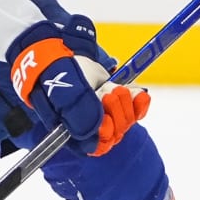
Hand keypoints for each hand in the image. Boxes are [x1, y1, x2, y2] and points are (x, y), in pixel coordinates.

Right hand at [8, 16, 149, 156]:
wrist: (65, 54)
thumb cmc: (59, 74)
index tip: (104, 113)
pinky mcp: (119, 104)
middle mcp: (92, 130)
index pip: (100, 145)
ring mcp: (107, 116)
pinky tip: (137, 93)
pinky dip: (140, 101)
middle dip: (115, 109)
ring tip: (109, 86)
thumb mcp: (64, 91)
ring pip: (127, 120)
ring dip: (123, 100)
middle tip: (104, 91)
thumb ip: (79, 112)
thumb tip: (102, 130)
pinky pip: (138, 110)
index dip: (107, 130)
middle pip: (117, 132)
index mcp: (75, 134)